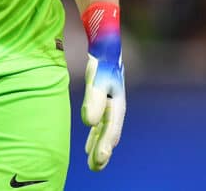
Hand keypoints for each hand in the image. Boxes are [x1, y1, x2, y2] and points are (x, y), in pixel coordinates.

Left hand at [80, 3, 125, 170]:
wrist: (105, 37)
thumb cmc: (101, 58)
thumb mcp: (97, 77)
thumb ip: (93, 99)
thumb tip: (89, 123)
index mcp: (117, 101)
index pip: (111, 128)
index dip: (105, 144)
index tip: (97, 161)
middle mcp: (115, 103)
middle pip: (110, 131)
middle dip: (103, 149)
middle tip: (95, 167)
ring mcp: (110, 100)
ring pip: (105, 128)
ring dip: (99, 143)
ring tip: (93, 162)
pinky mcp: (103, 96)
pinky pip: (100, 120)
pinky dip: (95, 132)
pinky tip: (89, 141)